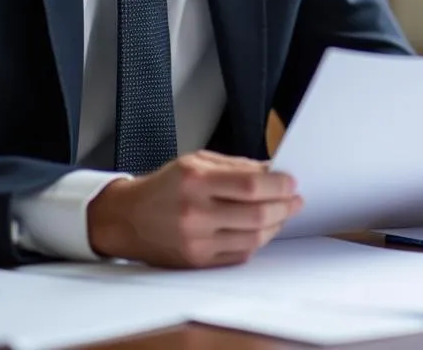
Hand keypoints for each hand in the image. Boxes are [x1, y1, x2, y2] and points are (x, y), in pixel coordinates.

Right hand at [87, 151, 302, 266]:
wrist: (127, 217)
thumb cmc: (165, 186)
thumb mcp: (198, 161)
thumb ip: (237, 166)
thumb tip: (272, 171)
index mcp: (196, 181)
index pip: (250, 185)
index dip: (278, 184)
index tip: (291, 182)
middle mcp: (195, 212)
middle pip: (256, 214)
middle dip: (284, 206)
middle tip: (295, 199)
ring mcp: (196, 241)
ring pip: (252, 238)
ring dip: (275, 225)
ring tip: (282, 213)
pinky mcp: (197, 261)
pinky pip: (239, 254)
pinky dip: (257, 241)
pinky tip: (262, 229)